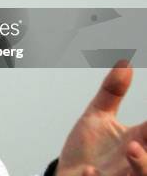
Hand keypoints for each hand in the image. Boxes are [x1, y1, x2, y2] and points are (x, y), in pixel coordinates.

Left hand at [57, 60, 146, 175]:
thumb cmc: (87, 149)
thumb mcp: (97, 117)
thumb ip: (111, 93)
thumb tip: (125, 62)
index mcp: (138, 142)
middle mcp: (133, 163)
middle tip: (142, 137)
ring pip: (140, 175)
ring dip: (141, 164)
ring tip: (131, 147)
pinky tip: (89, 171)